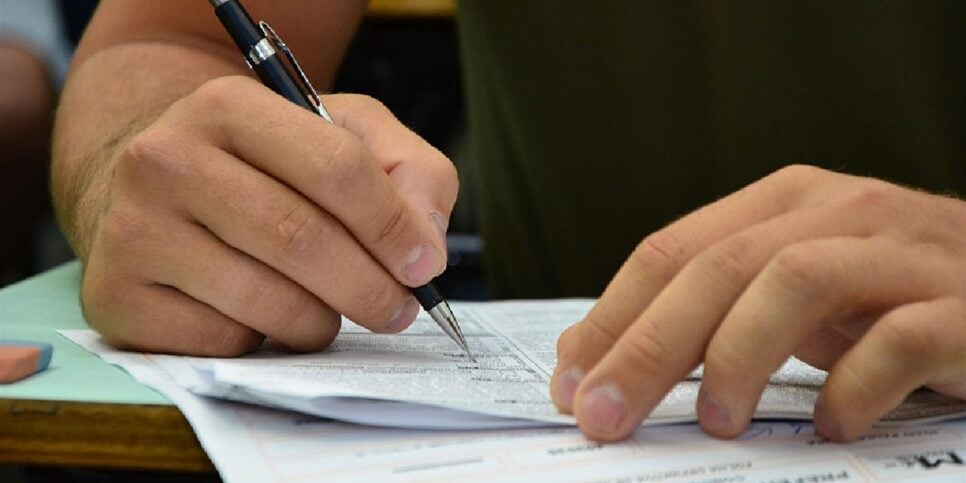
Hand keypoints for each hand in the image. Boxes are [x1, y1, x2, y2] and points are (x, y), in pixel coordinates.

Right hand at [80, 76, 457, 355]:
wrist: (155, 189)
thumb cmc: (266, 166)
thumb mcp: (344, 137)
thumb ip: (408, 174)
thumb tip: (424, 250)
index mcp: (229, 106)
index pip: (336, 168)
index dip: (393, 226)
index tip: (423, 266)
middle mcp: (165, 159)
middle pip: (302, 240)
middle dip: (371, 289)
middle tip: (397, 310)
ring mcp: (132, 230)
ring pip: (267, 302)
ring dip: (320, 321)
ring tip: (325, 308)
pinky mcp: (116, 296)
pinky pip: (225, 343)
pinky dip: (263, 342)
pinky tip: (258, 315)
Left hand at [550, 165, 964, 441]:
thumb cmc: (884, 293)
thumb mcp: (785, 292)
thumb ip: (703, 311)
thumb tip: (591, 356)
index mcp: (779, 203)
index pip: (669, 251)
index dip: (610, 318)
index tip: (569, 384)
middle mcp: (834, 212)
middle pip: (716, 269)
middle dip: (646, 347)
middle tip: (605, 416)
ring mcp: (899, 251)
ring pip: (795, 281)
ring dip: (739, 354)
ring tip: (716, 421)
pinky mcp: (962, 305)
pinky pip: (900, 339)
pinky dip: (854, 387)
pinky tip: (833, 425)